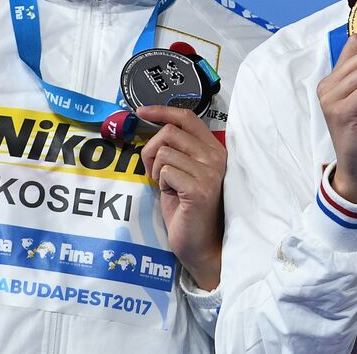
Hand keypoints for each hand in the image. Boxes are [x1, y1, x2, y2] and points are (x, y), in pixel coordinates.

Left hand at [137, 104, 225, 289]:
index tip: (141, 111)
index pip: (188, 118)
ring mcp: (210, 172)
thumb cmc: (188, 211)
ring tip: (168, 188)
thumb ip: (176, 151)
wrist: (202, 246)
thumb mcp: (183, 174)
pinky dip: (161, 184)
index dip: (162, 111)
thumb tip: (152, 129)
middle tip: (154, 172)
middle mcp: (216, 157)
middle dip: (152, 150)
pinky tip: (173, 197)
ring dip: (157, 171)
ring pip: (164, 153)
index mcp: (213, 150)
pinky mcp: (199, 188)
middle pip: (170, 132)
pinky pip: (165, 171)